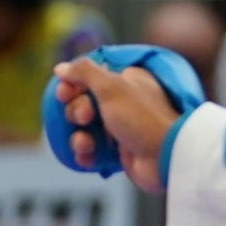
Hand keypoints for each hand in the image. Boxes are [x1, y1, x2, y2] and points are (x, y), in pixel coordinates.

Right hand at [52, 58, 181, 193]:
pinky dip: (86, 154)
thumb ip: (84, 72)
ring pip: (83, 129)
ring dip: (79, 137)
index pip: (87, 78)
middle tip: (86, 118)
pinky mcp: (117, 151)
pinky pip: (91, 150)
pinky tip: (88, 157)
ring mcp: (119, 128)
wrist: (165, 157)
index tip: (64, 94)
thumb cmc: (140, 117)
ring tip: (86, 145)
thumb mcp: (111, 87)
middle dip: (77, 113)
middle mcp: (122, 102)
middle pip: (81, 103)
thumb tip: (60, 67)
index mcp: (124, 81)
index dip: (71, 87)